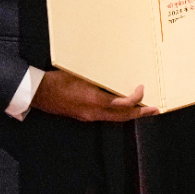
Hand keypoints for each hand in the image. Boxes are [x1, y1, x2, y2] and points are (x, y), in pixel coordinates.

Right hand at [30, 70, 159, 121]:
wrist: (38, 93)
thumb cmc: (58, 80)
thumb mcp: (81, 74)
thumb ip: (100, 78)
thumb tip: (116, 75)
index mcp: (93, 100)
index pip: (122, 104)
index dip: (136, 98)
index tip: (141, 88)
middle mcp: (93, 112)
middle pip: (123, 116)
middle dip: (141, 114)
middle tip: (155, 110)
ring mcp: (89, 116)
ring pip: (116, 119)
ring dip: (131, 115)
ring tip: (145, 111)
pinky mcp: (84, 117)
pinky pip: (107, 117)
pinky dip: (119, 113)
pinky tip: (123, 109)